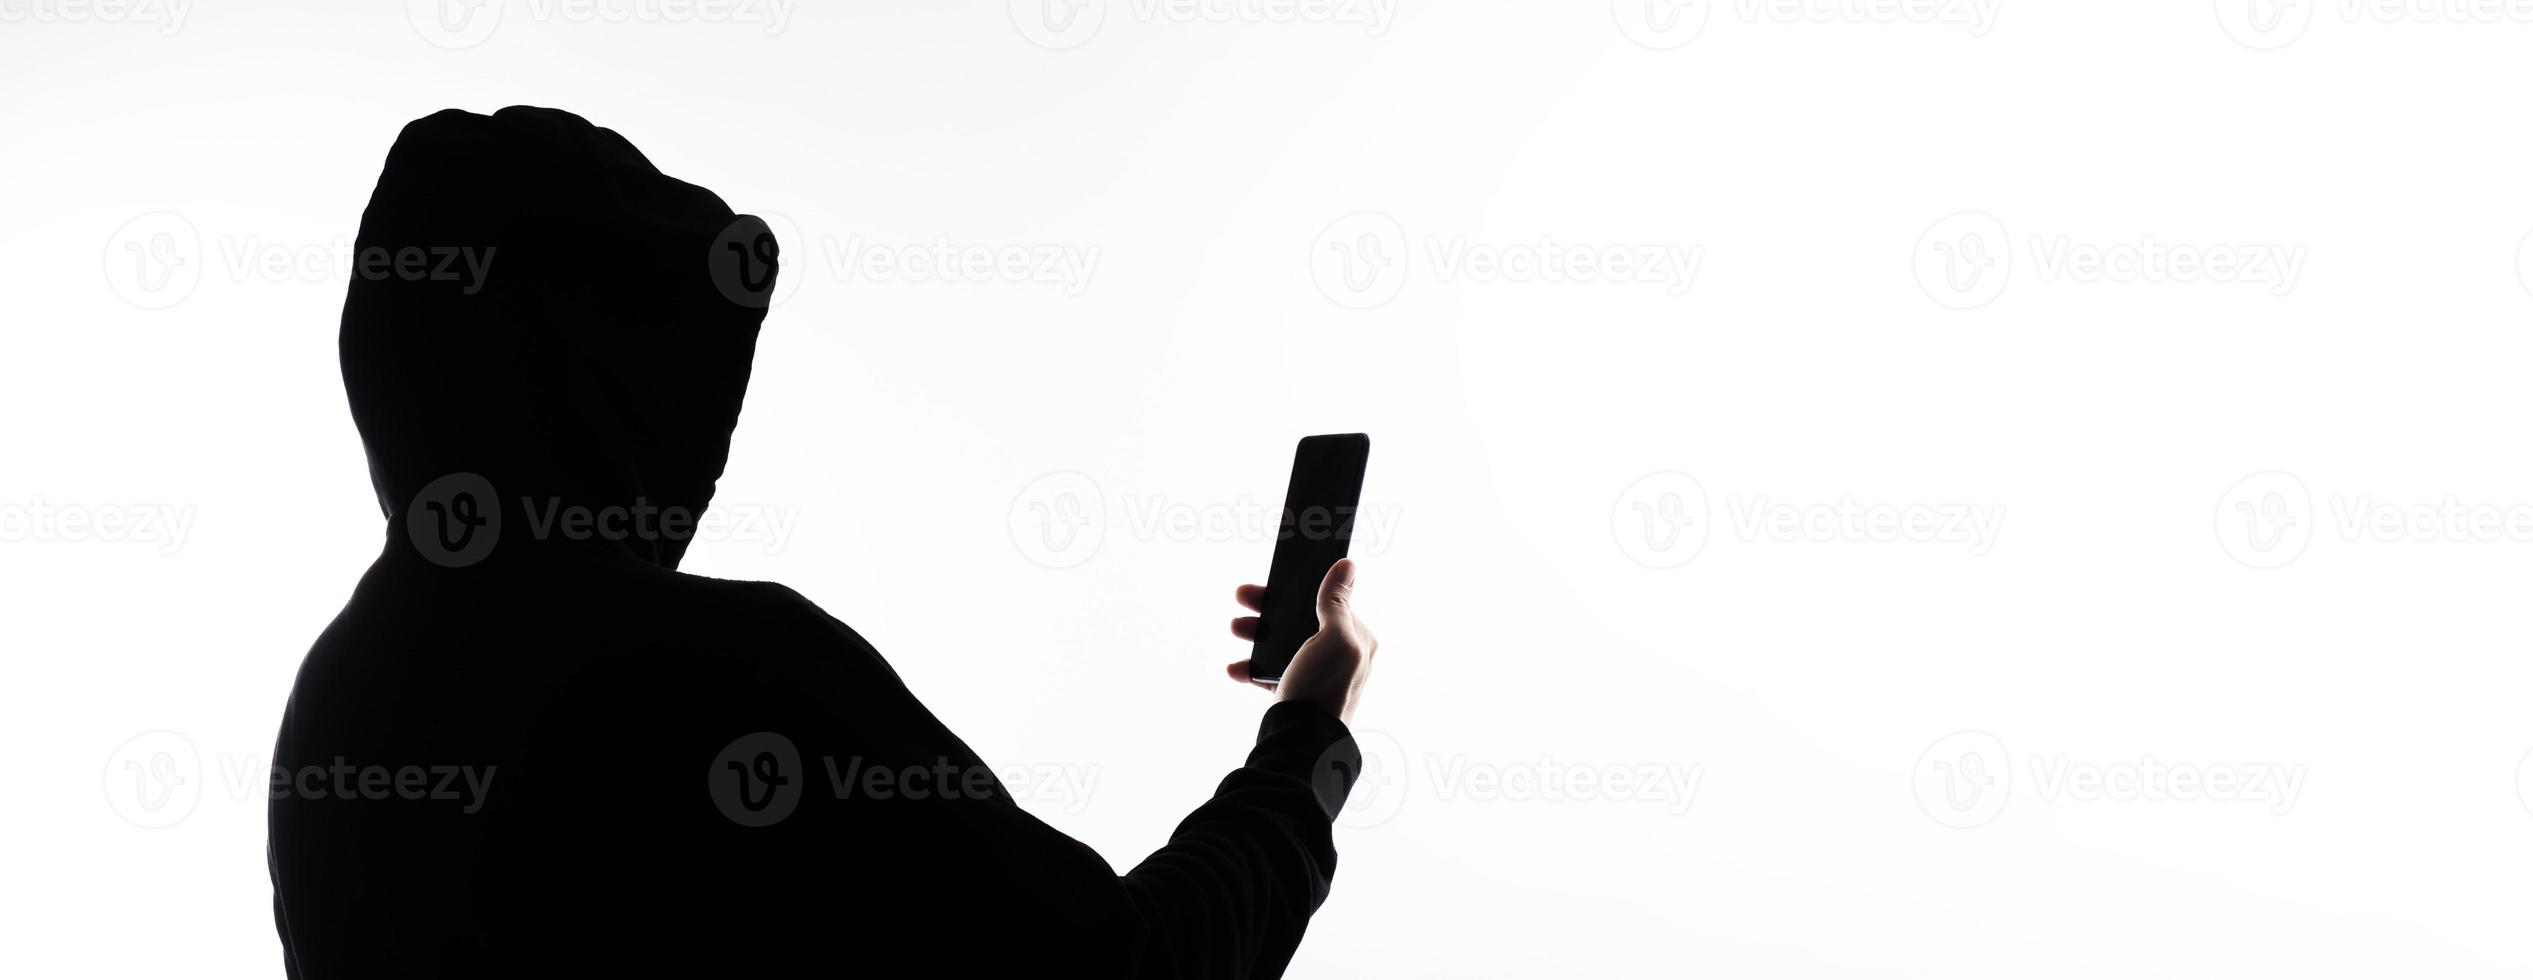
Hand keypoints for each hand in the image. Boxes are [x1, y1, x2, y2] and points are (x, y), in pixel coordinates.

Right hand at [1225, 559, 1376, 725]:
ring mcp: (1316, 674)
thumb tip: (1348, 564)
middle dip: (1270, 609)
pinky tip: (1235, 668)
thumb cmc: (1324, 688)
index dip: (1301, 588)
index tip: (1276, 578)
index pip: (1329, 601)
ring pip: (1282, 643)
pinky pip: (1269, 674)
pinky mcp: (1294, 693)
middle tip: (1242, 596)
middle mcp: (1339, 655)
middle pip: (1300, 619)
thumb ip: (1336, 602)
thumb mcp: (1334, 639)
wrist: (1301, 743)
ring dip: (1256, 634)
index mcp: (1357, 639)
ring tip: (1235, 628)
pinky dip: (1250, 669)